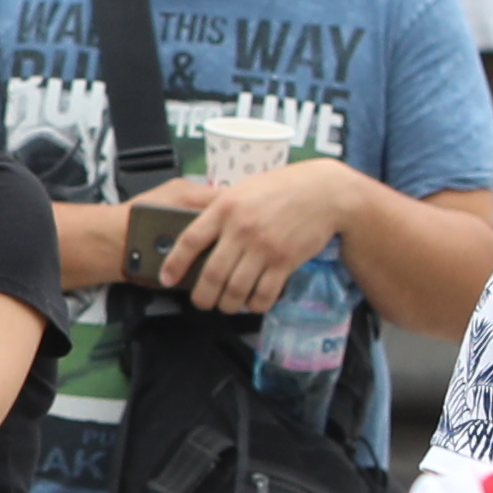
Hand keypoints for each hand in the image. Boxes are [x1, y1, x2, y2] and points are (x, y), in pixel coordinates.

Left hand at [169, 158, 363, 313]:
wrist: (325, 192)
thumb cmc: (282, 188)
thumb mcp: (244, 188)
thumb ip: (221, 208)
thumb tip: (197, 231)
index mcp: (225, 207)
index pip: (190, 240)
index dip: (174, 264)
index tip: (166, 279)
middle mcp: (241, 229)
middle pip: (211, 275)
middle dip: (202, 297)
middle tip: (201, 302)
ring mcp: (264, 247)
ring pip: (235, 290)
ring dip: (227, 305)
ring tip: (226, 305)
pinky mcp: (285, 262)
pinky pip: (263, 295)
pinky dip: (254, 305)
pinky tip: (252, 302)